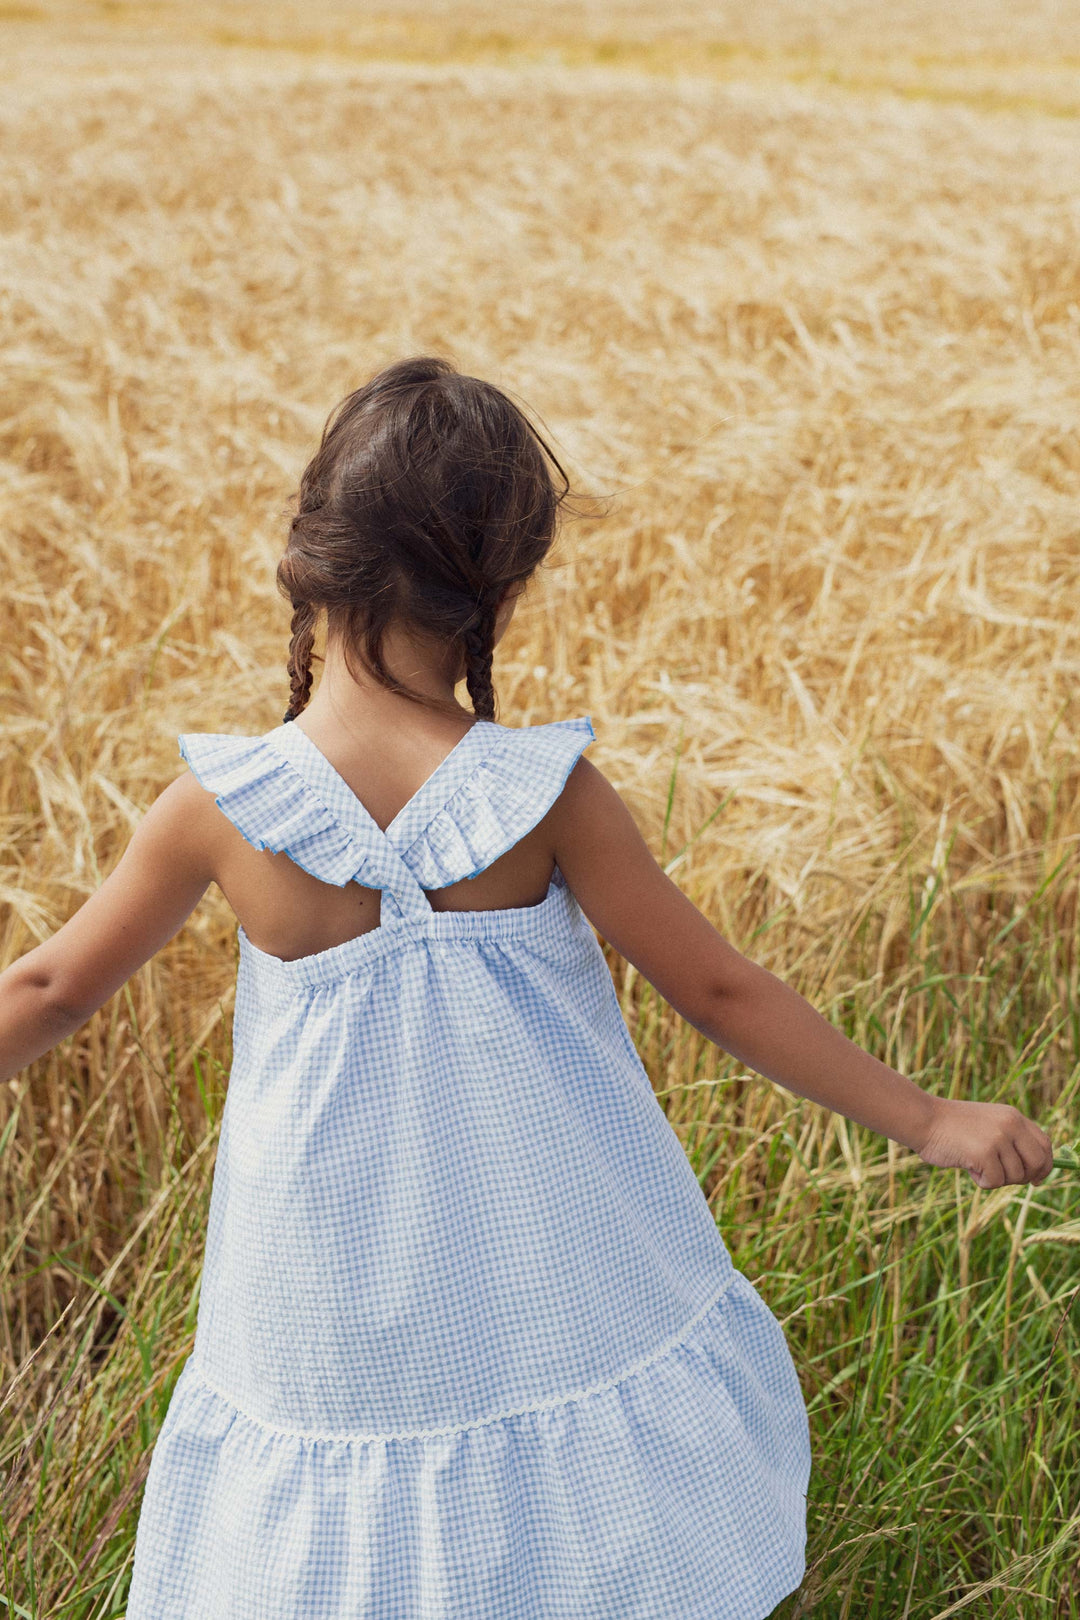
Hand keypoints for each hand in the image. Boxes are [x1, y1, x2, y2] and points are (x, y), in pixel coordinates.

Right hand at [916, 1096, 1053, 1188]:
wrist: (923, 1119)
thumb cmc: (951, 1127)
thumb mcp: (988, 1125)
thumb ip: (1010, 1140)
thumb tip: (1035, 1172)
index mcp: (1013, 1116)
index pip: (1044, 1144)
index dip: (1045, 1165)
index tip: (1036, 1179)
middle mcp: (1010, 1124)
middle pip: (1037, 1162)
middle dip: (1024, 1177)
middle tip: (1003, 1177)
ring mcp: (998, 1138)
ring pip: (1015, 1176)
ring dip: (996, 1178)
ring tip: (975, 1164)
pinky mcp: (985, 1153)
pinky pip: (995, 1182)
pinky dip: (982, 1181)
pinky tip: (967, 1166)